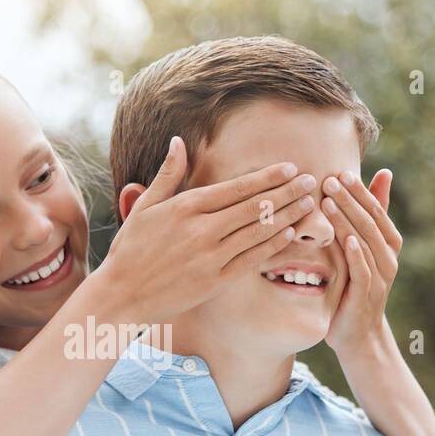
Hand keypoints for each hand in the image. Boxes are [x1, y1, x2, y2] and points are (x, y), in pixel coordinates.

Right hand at [100, 136, 318, 322]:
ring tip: (309, 204)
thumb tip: (177, 141)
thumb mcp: (145, 207)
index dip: (268, 177)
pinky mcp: (215, 282)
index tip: (291, 168)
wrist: (122, 295)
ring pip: (258, 232)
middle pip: (254, 207)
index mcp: (186, 207)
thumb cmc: (131, 249)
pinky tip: (290, 234)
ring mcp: (210, 257)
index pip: (237, 188)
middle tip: (313, 181)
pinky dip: (273, 246)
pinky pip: (252, 260)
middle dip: (287, 193)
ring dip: (287, 216)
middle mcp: (201, 230)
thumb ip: (168, 175)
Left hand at [320, 168, 402, 355]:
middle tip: (329, 179)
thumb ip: (371, 216)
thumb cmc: (356, 287)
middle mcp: (389, 257)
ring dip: (348, 220)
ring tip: (329, 201)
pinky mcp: (367, 295)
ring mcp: (380, 277)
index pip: (376, 210)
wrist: (358, 334)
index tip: (340, 172)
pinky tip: (345, 239)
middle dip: (350, 199)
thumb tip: (384, 172)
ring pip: (366, 242)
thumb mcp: (362, 250)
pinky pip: (364, 271)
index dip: (360, 191)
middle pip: (371, 222)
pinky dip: (356, 254)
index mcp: (389, 244)